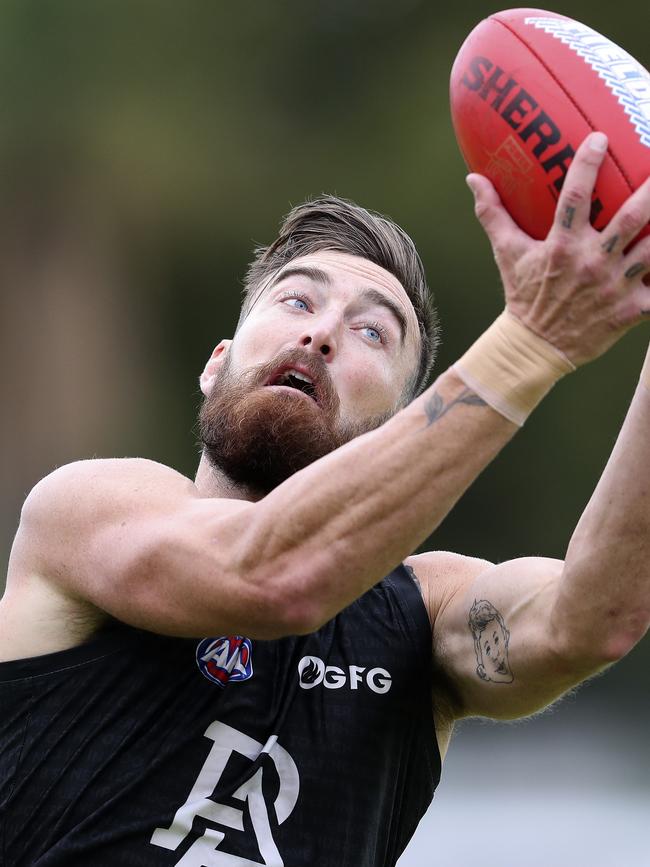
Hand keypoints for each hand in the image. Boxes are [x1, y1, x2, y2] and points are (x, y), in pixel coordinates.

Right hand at [467, 132, 649, 365]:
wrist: (534, 348)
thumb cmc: (523, 295)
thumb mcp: (508, 253)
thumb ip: (493, 214)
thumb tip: (473, 179)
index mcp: (562, 246)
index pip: (576, 197)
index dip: (588, 165)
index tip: (599, 138)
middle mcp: (592, 264)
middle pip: (632, 218)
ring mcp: (614, 288)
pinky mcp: (630, 311)